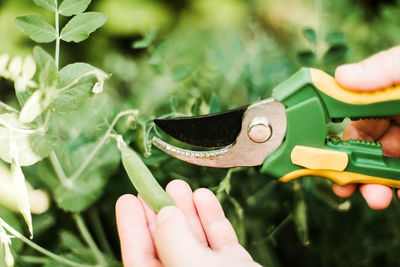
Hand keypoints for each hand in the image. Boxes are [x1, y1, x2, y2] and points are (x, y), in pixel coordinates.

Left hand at [116, 179, 261, 266]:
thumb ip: (173, 241)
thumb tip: (164, 215)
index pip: (138, 259)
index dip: (131, 229)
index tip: (127, 199)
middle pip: (165, 245)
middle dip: (160, 213)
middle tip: (154, 186)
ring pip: (194, 240)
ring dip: (186, 211)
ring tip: (179, 185)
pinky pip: (219, 241)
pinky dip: (212, 219)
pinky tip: (204, 197)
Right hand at [332, 46, 399, 209]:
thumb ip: (386, 70)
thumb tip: (340, 76)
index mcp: (390, 97)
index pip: (352, 116)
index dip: (334, 136)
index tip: (320, 154)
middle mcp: (399, 121)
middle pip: (363, 147)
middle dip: (350, 169)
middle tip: (344, 188)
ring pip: (383, 167)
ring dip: (373, 185)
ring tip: (377, 198)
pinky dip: (399, 189)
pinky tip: (399, 196)